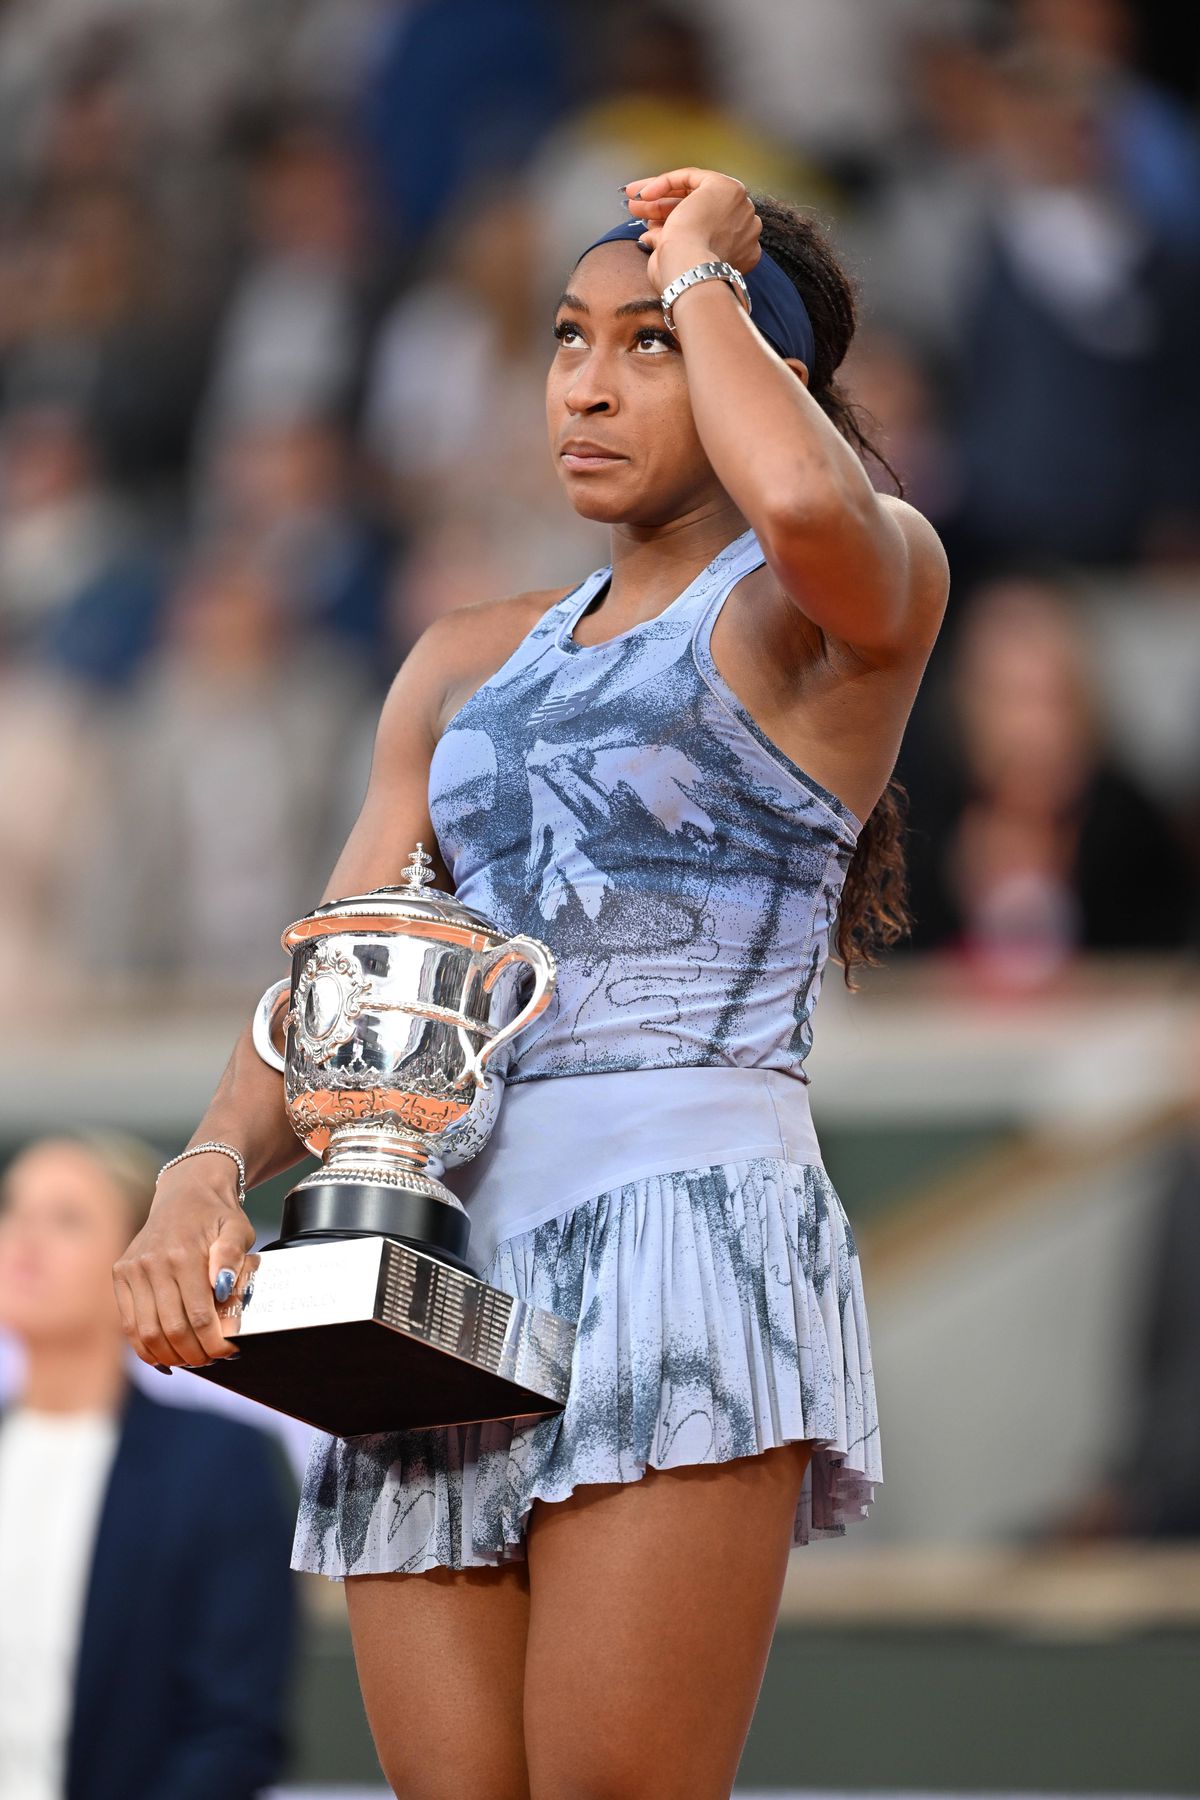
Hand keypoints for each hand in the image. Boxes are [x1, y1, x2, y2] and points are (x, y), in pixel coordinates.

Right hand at [113, 1162, 256, 1368]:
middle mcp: (152, 1263)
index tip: (230, 1352)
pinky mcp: (120, 1274)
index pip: (200, 1315)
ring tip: (192, 1359)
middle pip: (172, 1329)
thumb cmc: (217, 1215)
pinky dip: (145, 1347)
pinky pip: (129, 1323)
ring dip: (171, 1355)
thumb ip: (234, 1258)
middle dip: (195, 1353)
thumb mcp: (237, 1229)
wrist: (186, 1192)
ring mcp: (132, 1270)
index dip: (215, 1342)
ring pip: (147, 1332)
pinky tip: (165, 1358)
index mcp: (184, 1254)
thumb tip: (222, 1287)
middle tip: (212, 1359)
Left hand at [622, 168, 762, 297]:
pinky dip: (665, 183)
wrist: (690, 270)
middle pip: (698, 210)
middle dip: (663, 210)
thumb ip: (669, 246)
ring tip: (634, 202)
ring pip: (693, 195)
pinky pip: (690, 178)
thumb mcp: (677, 262)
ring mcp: (738, 206)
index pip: (702, 228)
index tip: (648, 227)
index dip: (672, 226)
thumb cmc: (682, 276)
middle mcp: (744, 225)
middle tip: (638, 211)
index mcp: (739, 249)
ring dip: (660, 198)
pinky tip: (643, 193)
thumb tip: (650, 237)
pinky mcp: (725, 187)